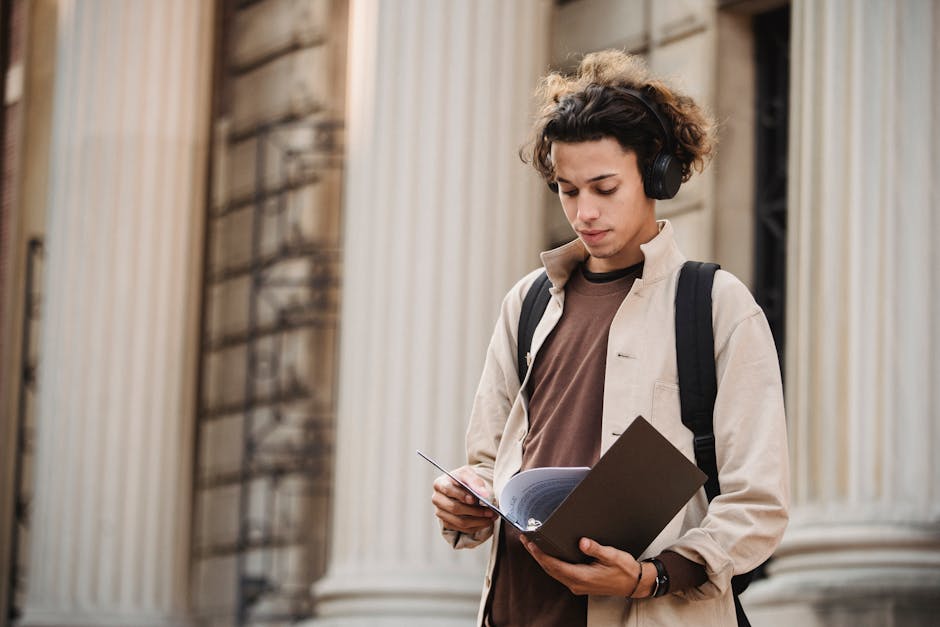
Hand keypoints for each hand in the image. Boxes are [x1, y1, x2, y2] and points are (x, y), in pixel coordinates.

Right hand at [431, 465, 495, 533]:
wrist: (460, 486)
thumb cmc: (462, 479)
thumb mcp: (468, 474)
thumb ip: (475, 481)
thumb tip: (483, 494)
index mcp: (440, 483)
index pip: (448, 490)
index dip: (461, 495)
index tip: (475, 499)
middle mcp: (437, 499)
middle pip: (454, 508)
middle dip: (475, 511)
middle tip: (490, 511)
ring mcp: (441, 512)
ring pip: (459, 522)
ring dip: (478, 521)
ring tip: (491, 517)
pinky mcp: (447, 522)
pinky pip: (462, 529)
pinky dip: (476, 527)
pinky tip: (486, 522)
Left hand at [521, 536, 650, 596]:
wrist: (634, 584)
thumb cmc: (624, 570)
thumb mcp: (612, 556)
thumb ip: (596, 549)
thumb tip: (582, 542)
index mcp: (582, 577)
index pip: (554, 565)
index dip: (540, 554)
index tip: (530, 543)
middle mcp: (576, 583)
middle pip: (550, 568)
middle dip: (536, 554)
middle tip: (525, 539)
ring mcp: (577, 585)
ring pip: (553, 571)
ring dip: (542, 558)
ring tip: (532, 544)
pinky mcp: (580, 583)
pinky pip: (560, 573)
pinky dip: (551, 563)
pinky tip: (548, 554)